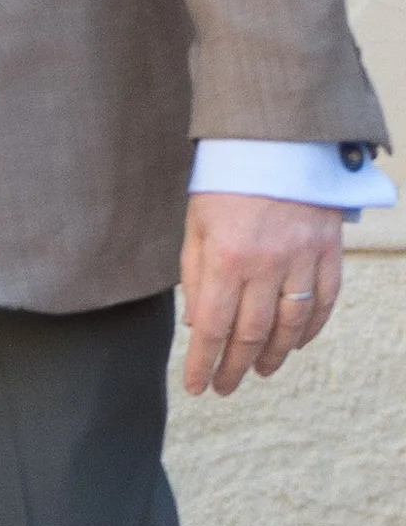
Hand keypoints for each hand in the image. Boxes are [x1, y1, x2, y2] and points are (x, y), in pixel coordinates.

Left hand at [181, 193, 344, 399]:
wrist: (277, 138)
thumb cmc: (227, 179)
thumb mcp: (196, 224)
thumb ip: (196, 276)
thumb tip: (200, 326)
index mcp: (227, 257)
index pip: (213, 327)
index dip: (203, 363)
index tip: (197, 386)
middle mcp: (268, 263)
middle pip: (252, 333)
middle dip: (235, 367)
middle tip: (225, 387)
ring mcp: (303, 258)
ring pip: (291, 324)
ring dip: (273, 355)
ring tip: (259, 371)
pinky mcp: (329, 250)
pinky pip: (324, 301)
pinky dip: (310, 328)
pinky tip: (295, 343)